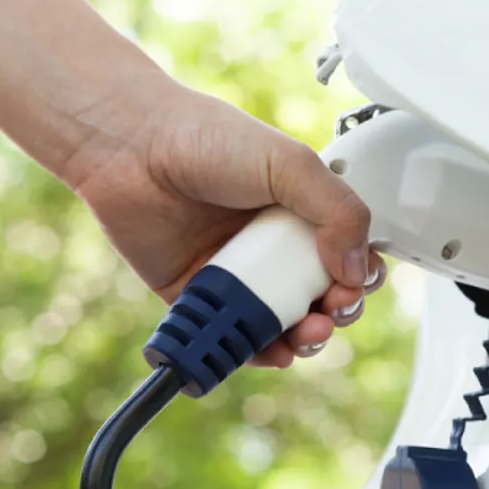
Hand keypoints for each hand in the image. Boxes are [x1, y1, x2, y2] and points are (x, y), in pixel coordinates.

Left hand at [68, 77, 386, 367]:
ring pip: (280, 322)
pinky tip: (271, 350)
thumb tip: (356, 267)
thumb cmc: (203, 137)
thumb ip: (338, 210)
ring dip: (303, 338)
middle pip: (318, 295)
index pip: (344, 254)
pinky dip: (255, 350)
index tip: (353, 284)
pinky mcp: (198, 295)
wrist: (132, 148)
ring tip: (305, 334)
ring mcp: (235, 271)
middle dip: (335, 313)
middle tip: (330, 311)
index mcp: (298, 208)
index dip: (356, 276)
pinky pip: (232, 334)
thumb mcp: (289, 163)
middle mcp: (269, 242)